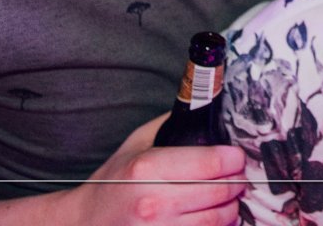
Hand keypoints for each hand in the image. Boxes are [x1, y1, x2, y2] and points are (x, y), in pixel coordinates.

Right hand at [62, 113, 244, 225]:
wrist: (84, 223)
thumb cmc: (113, 182)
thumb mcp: (137, 144)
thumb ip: (171, 124)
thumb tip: (205, 108)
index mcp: (148, 168)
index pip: (212, 162)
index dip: (234, 159)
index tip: (237, 157)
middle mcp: (154, 201)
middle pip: (221, 191)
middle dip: (237, 181)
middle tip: (238, 176)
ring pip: (219, 219)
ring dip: (231, 207)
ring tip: (229, 198)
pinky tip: (215, 218)